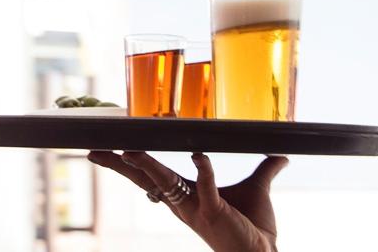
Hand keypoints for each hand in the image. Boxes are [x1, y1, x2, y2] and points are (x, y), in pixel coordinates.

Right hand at [89, 150, 288, 251]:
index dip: (130, 163)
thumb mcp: (256, 190)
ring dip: (149, 166)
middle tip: (96, 150)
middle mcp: (185, 204)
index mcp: (186, 197)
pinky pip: (208, 189)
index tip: (110, 149)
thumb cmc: (254, 228)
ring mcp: (197, 209)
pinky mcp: (215, 213)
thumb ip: (265, 169)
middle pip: (146, 180)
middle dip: (120, 165)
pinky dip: (205, 171)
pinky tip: (200, 155)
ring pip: (166, 183)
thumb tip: (282, 155)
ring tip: (130, 150)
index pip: (151, 177)